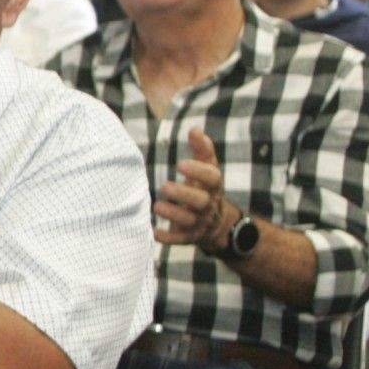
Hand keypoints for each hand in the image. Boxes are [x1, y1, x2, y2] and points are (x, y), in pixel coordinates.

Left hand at [153, 127, 233, 248]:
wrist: (216, 224)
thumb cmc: (204, 188)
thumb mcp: (207, 168)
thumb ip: (202, 149)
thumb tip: (195, 129)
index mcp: (213, 186)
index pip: (212, 178)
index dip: (199, 171)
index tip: (181, 164)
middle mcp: (208, 205)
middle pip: (201, 201)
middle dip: (184, 194)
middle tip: (165, 186)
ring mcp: (199, 222)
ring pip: (189, 220)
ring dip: (173, 214)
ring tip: (156, 206)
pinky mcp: (189, 237)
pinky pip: (179, 240)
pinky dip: (166, 238)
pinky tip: (152, 232)